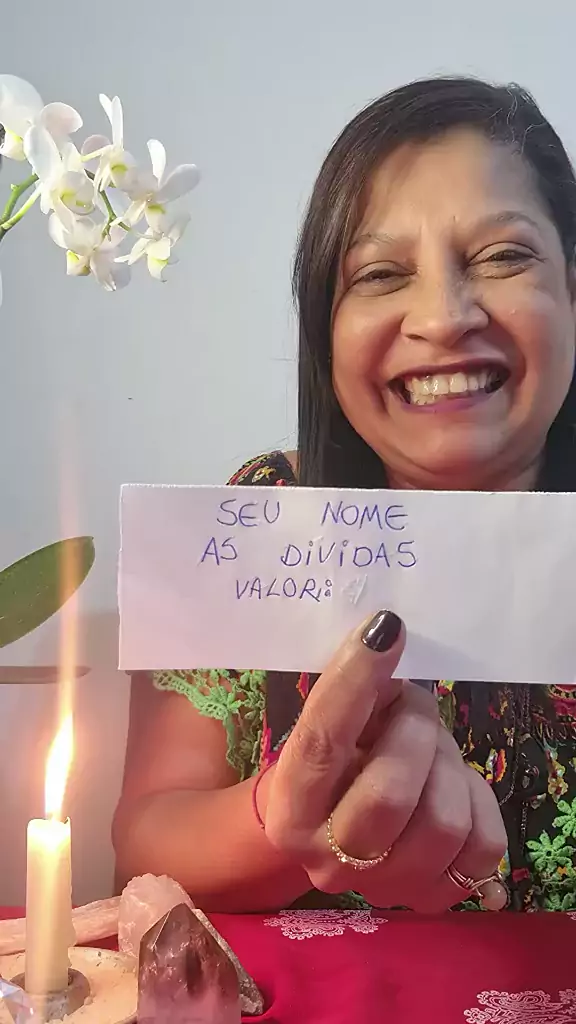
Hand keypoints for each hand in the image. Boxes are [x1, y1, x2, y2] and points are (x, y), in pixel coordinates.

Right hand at [263, 611, 506, 911]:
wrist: (338, 835)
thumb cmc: (336, 765)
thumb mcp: (328, 726)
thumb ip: (350, 692)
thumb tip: (385, 637)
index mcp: (290, 810)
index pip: (320, 743)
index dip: (354, 682)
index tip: (385, 630)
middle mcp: (327, 860)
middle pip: (389, 795)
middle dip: (414, 731)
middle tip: (412, 705)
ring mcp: (385, 887)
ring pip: (443, 821)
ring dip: (447, 765)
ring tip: (432, 749)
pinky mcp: (435, 899)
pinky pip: (483, 845)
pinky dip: (476, 800)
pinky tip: (451, 788)